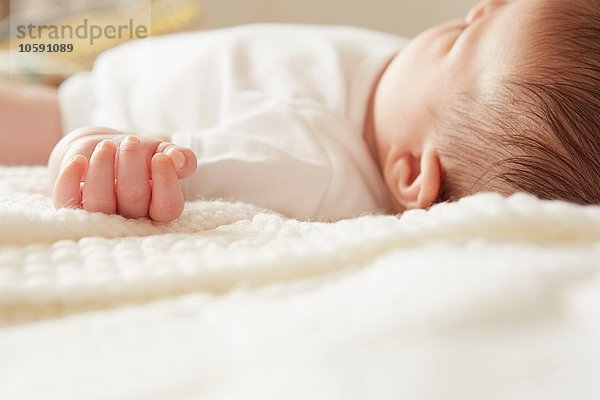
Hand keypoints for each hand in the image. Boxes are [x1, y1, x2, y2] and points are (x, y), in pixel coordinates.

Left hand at [50, 129, 196, 221]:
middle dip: (132, 165)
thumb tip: (178, 159)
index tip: (160, 157)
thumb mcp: (164, 151)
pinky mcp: (74, 207)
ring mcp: (101, 216)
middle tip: (131, 141)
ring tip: (107, 145)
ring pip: (100, 204)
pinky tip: (79, 160)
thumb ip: (181, 156)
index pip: (168, 208)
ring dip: (103, 169)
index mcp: (159, 209)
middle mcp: (132, 219)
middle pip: (134, 201)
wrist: (104, 150)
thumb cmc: (141, 155)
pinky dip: (70, 179)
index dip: (166, 182)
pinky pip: (67, 202)